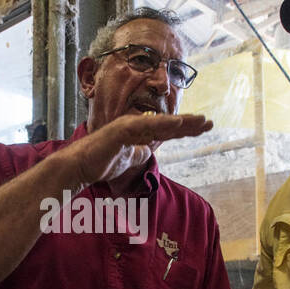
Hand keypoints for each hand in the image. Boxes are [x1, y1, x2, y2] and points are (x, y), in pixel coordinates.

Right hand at [72, 111, 211, 184]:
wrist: (79, 167)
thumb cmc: (101, 162)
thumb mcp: (128, 159)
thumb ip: (139, 152)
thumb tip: (149, 149)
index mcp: (138, 132)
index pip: (166, 130)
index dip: (185, 129)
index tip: (203, 128)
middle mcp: (135, 125)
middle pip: (167, 124)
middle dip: (189, 124)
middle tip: (209, 122)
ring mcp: (128, 126)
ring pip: (160, 123)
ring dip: (181, 122)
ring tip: (200, 121)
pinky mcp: (121, 131)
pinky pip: (145, 127)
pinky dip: (162, 124)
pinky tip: (177, 123)